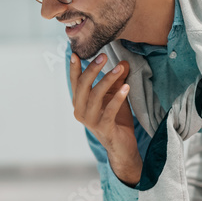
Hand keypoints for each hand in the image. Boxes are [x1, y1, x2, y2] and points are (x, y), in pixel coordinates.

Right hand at [70, 53, 140, 185]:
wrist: (122, 147)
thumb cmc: (116, 120)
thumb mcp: (115, 96)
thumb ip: (117, 81)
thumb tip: (124, 62)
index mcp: (79, 102)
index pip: (75, 82)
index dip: (75, 68)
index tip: (76, 53)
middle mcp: (80, 111)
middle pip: (82, 86)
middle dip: (92, 69)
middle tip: (104, 56)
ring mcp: (91, 121)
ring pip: (95, 96)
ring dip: (107, 80)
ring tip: (120, 68)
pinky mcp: (104, 128)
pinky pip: (109, 110)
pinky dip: (118, 98)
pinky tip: (126, 87)